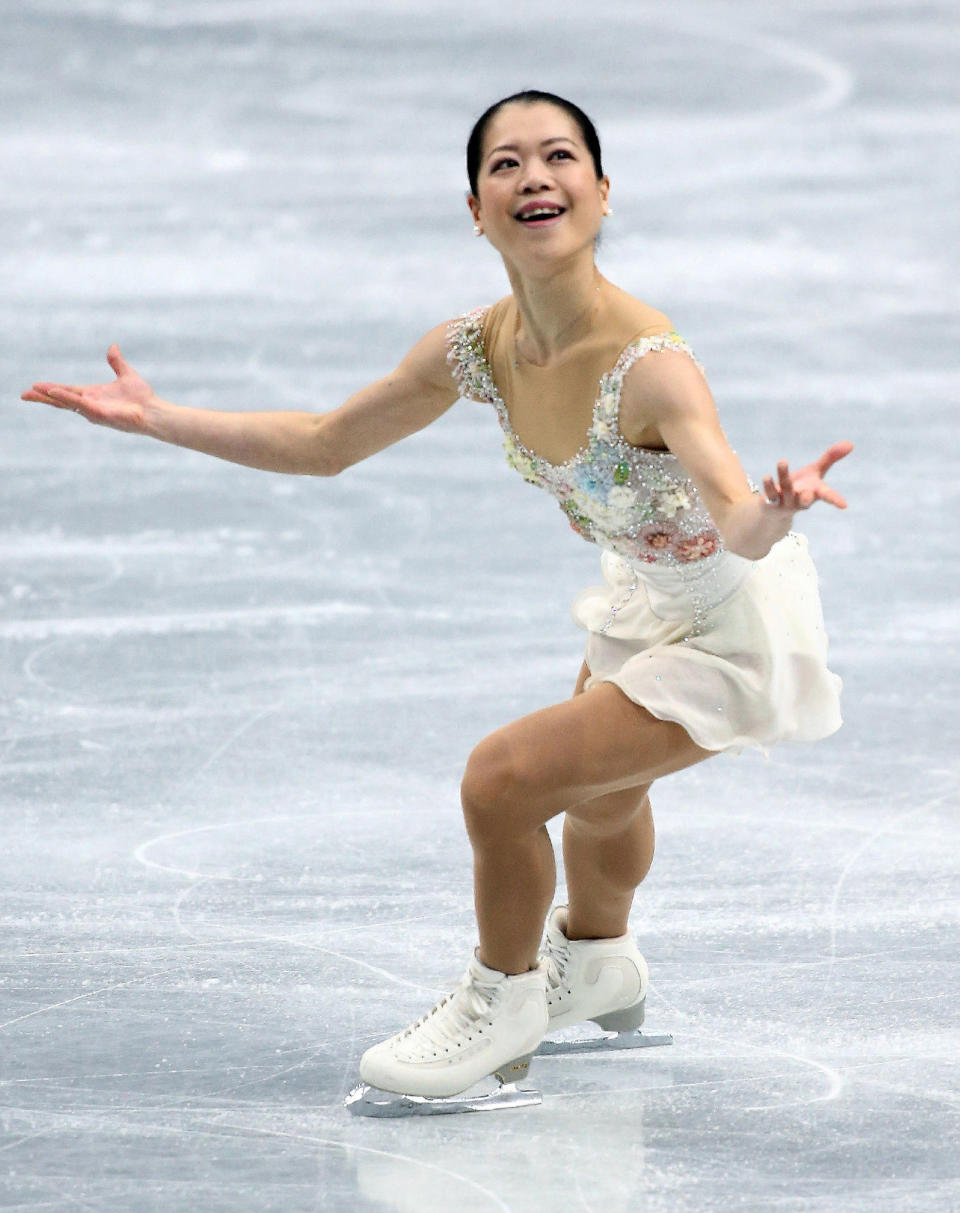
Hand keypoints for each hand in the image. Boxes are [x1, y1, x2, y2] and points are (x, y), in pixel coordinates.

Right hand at [21, 346, 156, 433]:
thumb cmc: (142, 398)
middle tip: (24, 394)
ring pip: (66, 403)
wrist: (153, 411)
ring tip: (32, 393)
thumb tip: (113, 347)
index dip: (52, 388)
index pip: (67, 391)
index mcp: (93, 395)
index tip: (36, 385)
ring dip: (50, 397)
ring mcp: (93, 410)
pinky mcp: (99, 414)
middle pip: (61, 400)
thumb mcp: (126, 374)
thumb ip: (117, 362)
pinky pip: (79, 404)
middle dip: (43, 397)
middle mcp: (90, 404)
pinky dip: (66, 398)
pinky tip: (54, 392)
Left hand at [763, 441, 853, 511]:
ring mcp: (786, 503)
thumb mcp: (816, 471)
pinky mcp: (771, 503)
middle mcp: (801, 500)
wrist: (777, 509)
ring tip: (783, 461)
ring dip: (784, 475)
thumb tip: (851, 444)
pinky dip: (768, 486)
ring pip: (786, 490)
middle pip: (805, 499)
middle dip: (806, 498)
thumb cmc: (802, 487)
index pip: (827, 496)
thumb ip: (830, 458)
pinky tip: (767, 477)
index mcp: (815, 493)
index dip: (835, 500)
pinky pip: (770, 495)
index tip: (844, 505)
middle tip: (807, 494)